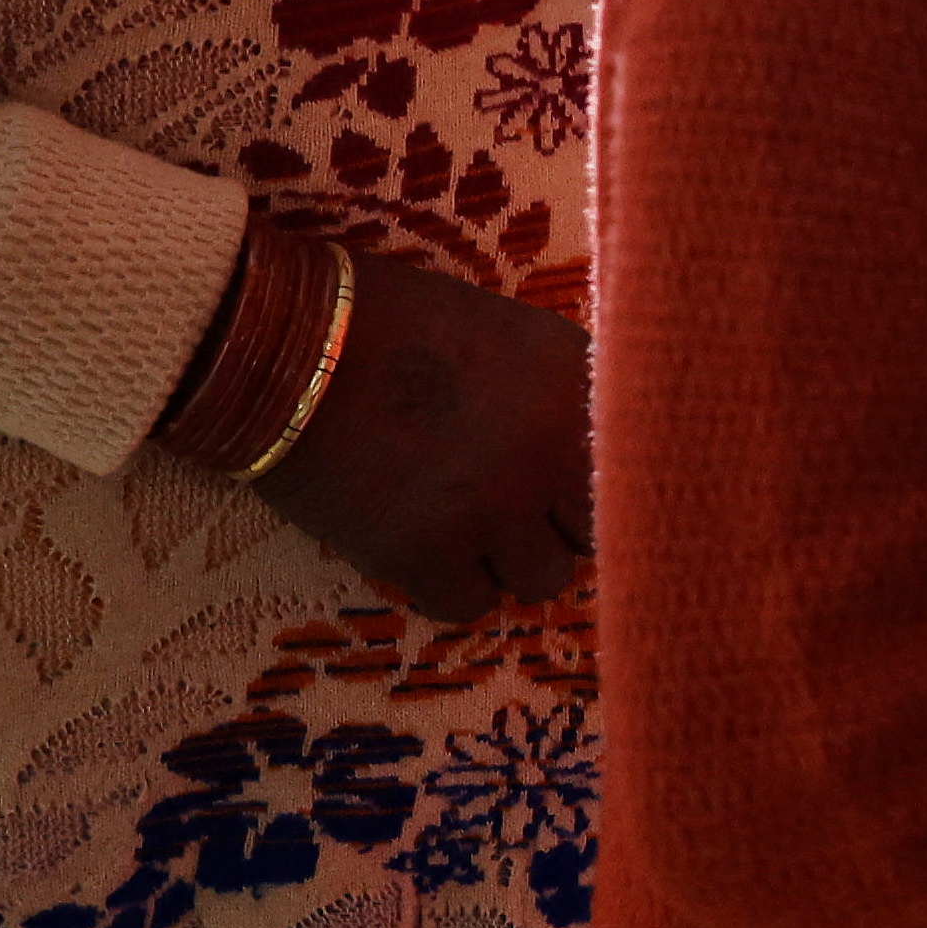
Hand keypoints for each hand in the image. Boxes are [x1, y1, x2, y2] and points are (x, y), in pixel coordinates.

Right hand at [254, 256, 593, 620]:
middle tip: (513, 502)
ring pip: (542, 578)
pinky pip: (470, 604)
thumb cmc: (396, 323)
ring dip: (508, 558)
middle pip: (598, 532)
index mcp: (578, 385)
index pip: (644, 471)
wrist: (282, 341)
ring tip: (462, 519)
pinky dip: (448, 583)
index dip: (600, 485)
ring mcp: (490, 508)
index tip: (575, 490)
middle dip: (560, 523)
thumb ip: (572, 392)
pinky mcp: (424, 553)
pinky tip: (421, 541)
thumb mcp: (513, 334)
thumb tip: (617, 452)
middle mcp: (549, 451)